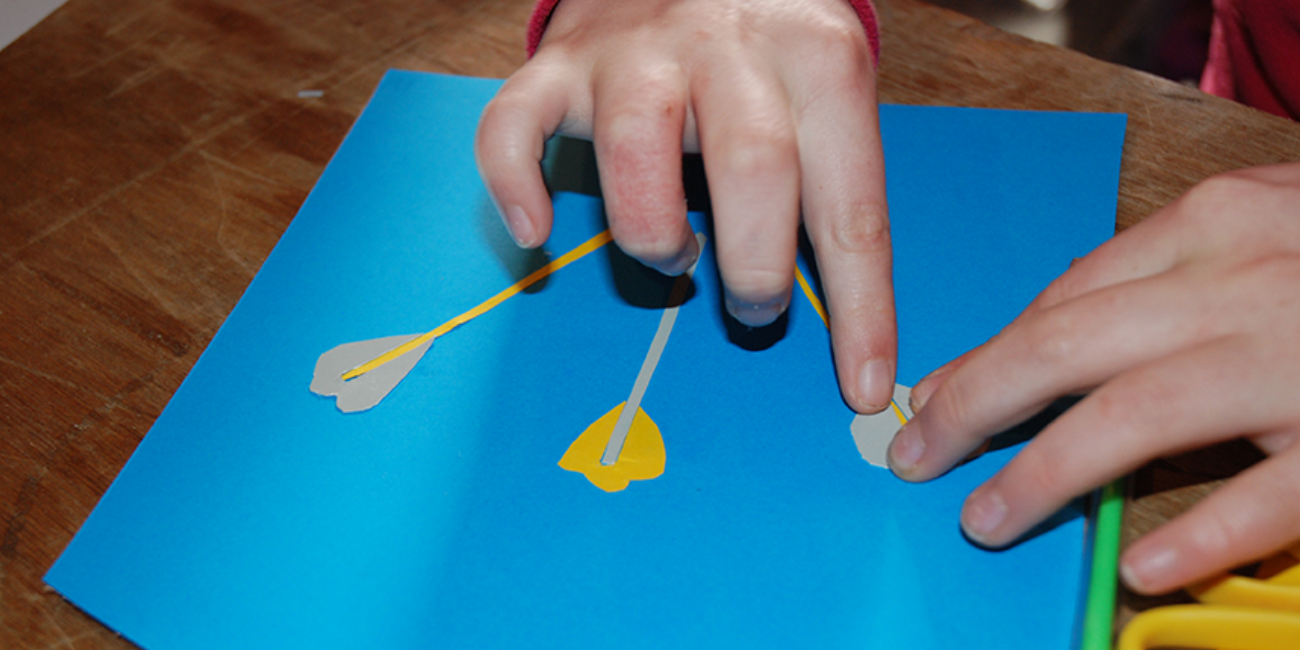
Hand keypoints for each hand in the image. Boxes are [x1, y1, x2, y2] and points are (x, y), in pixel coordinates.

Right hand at [475, 0, 897, 411]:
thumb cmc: (770, 46)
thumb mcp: (829, 87)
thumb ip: (836, 182)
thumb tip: (856, 326)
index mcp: (818, 59)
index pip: (849, 203)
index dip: (857, 306)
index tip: (862, 385)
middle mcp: (728, 48)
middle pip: (752, 171)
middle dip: (756, 272)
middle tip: (756, 308)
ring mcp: (634, 53)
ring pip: (637, 151)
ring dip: (655, 234)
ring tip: (675, 256)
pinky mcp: (558, 65)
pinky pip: (514, 125)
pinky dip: (513, 185)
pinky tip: (537, 229)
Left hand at [887, 163, 1299, 593]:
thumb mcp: (1265, 221)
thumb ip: (1169, 265)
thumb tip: (1053, 324)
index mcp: (1218, 222)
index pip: (1066, 295)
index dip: (990, 351)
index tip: (941, 393)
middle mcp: (1246, 283)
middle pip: (1066, 346)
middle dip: (975, 404)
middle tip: (918, 454)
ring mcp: (1298, 361)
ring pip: (1137, 419)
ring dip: (1045, 474)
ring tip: (987, 517)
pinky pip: (1267, 496)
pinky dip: (1197, 534)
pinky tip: (1141, 565)